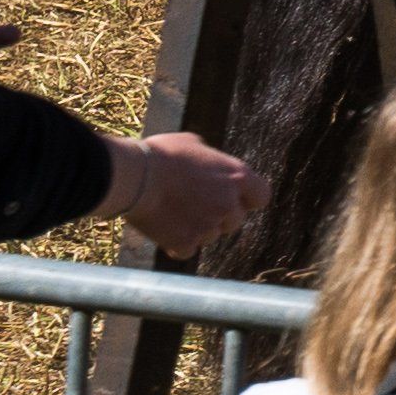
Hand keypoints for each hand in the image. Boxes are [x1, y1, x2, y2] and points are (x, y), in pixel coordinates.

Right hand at [98, 133, 254, 258]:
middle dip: (220, 217)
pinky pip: (188, 250)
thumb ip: (211, 161)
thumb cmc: (162, 154)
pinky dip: (177, 244)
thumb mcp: (195, 144)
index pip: (261, 197)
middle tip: (196, 207)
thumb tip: (209, 164)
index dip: (247, 199)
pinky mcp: (185, 242)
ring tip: (175, 215)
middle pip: (235, 220)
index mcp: (238, 176)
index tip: (234, 198)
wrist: (134, 177)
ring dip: (198, 230)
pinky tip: (164, 231)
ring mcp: (208, 225)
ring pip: (211, 236)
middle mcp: (229, 203)